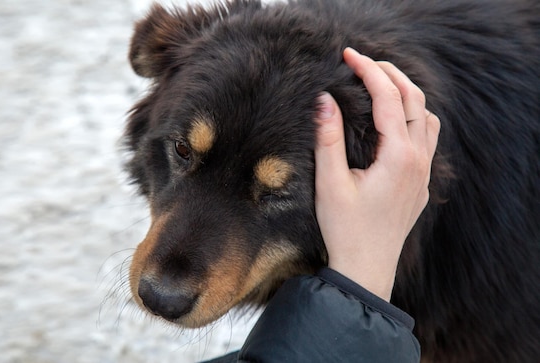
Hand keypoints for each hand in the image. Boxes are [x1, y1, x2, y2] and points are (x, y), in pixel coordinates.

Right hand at [314, 48, 439, 300]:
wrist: (366, 267)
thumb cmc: (345, 229)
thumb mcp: (330, 182)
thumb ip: (327, 139)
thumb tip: (324, 100)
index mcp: (398, 157)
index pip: (388, 98)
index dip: (369, 71)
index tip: (349, 55)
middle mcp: (418, 161)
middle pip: (414, 100)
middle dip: (390, 75)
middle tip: (363, 62)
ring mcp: (423, 173)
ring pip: (427, 118)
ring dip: (407, 95)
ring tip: (381, 85)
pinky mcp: (420, 184)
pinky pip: (427, 139)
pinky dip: (414, 118)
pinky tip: (395, 123)